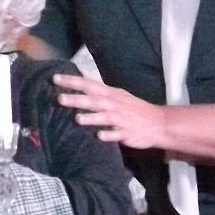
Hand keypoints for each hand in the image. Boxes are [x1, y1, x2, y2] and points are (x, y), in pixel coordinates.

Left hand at [52, 72, 166, 149]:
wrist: (159, 123)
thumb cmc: (134, 109)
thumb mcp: (118, 96)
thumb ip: (99, 92)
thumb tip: (80, 82)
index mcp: (111, 94)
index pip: (89, 84)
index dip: (72, 81)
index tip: (55, 78)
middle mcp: (115, 104)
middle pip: (94, 100)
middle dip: (78, 99)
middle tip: (59, 98)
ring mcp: (122, 119)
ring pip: (105, 117)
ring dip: (92, 117)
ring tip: (78, 119)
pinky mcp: (128, 133)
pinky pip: (117, 134)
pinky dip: (109, 135)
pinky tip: (99, 136)